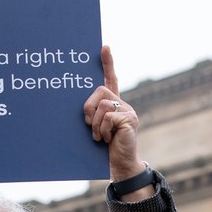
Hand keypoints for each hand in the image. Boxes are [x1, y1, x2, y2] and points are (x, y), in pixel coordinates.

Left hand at [83, 46, 147, 186]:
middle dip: (88, 108)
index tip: (104, 47)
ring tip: (101, 136)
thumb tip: (82, 109)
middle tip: (90, 125)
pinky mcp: (130, 119)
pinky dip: (103, 130)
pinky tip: (108, 139)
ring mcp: (128, 111)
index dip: (107, 63)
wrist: (120, 164)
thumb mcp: (95, 127)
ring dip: (96, 124)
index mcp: (113, 103)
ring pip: (102, 105)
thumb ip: (92, 114)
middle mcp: (122, 103)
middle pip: (99, 91)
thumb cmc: (105, 147)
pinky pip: (108, 117)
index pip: (111, 79)